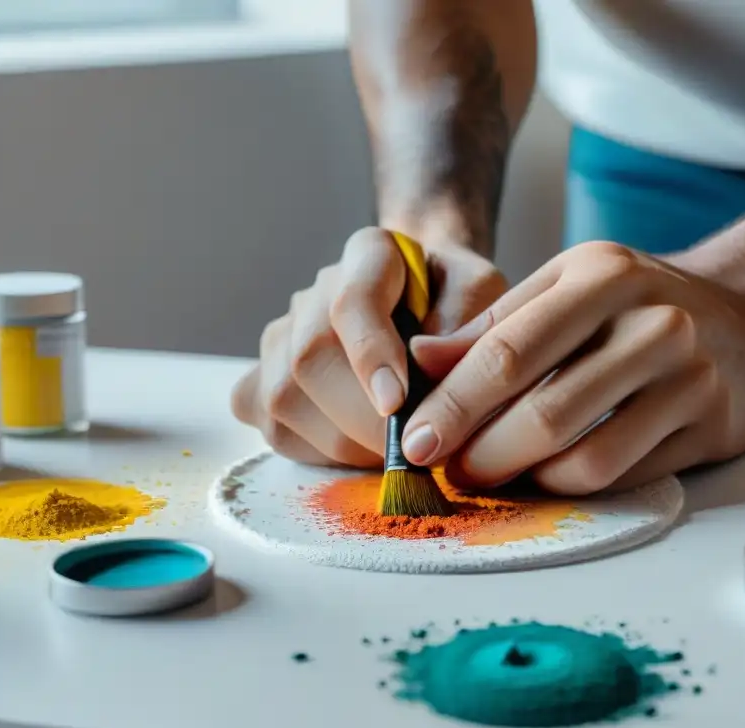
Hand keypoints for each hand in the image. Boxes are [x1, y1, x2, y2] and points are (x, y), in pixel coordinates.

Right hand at [230, 226, 506, 465]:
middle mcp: (314, 293)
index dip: (370, 354)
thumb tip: (427, 365)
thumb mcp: (482, 291)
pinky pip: (274, 427)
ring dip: (345, 443)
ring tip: (394, 450)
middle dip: (362, 418)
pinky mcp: (262, 383)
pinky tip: (360, 451)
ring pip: (285, 399)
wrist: (428, 306)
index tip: (397, 401)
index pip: (352, 301)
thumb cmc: (457, 302)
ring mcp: (280, 339)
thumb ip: (468, 314)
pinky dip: (318, 454)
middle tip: (411, 448)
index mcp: (369, 256)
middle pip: (310, 358)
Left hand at [402, 241, 744, 493]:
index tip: (414, 438)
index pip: (509, 351)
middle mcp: (652, 323)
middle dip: (482, 454)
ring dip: (526, 479)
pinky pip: (624, 476)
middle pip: (544, 413)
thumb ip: (495, 325)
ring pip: (585, 459)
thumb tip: (419, 362)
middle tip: (449, 470)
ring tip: (493, 476)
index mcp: (602, 276)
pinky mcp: (711, 427)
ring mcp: (688, 378)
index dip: (454, 404)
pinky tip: (547, 477)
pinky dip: (572, 486)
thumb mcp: (570, 288)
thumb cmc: (642, 302)